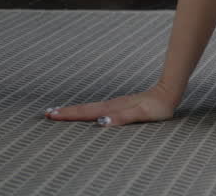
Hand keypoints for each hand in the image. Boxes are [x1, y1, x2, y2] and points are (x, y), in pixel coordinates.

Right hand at [43, 82, 178, 127]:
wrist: (169, 93)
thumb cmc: (157, 107)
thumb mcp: (141, 114)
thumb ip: (122, 118)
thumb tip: (101, 122)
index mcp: (113, 108)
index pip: (86, 112)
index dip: (69, 115)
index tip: (51, 115)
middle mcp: (111, 105)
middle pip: (84, 109)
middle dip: (65, 112)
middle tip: (46, 114)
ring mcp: (115, 104)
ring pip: (90, 107)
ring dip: (73, 110)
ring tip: (58, 112)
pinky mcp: (120, 105)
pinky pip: (97, 108)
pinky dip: (85, 110)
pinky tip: (84, 113)